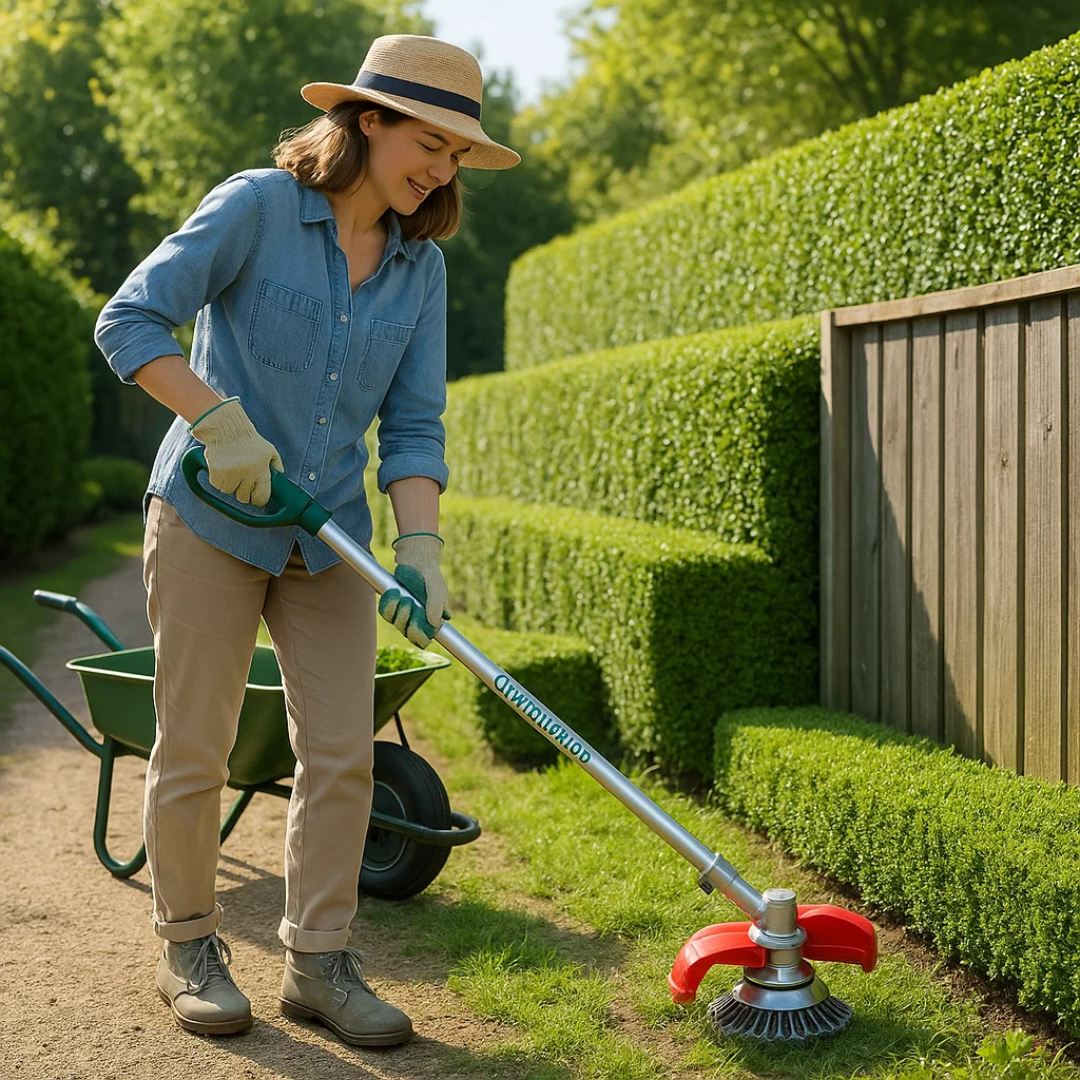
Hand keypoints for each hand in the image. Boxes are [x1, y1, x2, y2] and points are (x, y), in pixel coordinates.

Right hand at [188, 396, 282, 505]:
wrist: (226, 428)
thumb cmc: (248, 440)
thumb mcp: (268, 450)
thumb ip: (276, 464)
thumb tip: (280, 475)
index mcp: (261, 469)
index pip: (262, 496)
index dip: (258, 499)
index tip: (256, 496)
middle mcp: (246, 473)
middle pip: (244, 497)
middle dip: (243, 491)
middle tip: (241, 479)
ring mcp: (230, 474)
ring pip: (230, 492)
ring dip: (230, 485)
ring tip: (232, 470)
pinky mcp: (216, 473)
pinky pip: (218, 486)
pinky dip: (219, 480)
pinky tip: (223, 468)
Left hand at [378, 533, 450, 647]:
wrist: (415, 558)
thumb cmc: (429, 574)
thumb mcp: (436, 588)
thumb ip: (436, 605)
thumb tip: (435, 624)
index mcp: (433, 618)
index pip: (423, 638)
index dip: (417, 634)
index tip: (415, 622)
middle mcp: (419, 618)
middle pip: (408, 633)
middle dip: (406, 619)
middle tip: (409, 601)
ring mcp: (406, 613)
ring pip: (397, 624)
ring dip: (398, 611)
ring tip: (402, 595)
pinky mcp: (394, 606)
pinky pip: (387, 614)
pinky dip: (389, 606)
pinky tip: (395, 594)